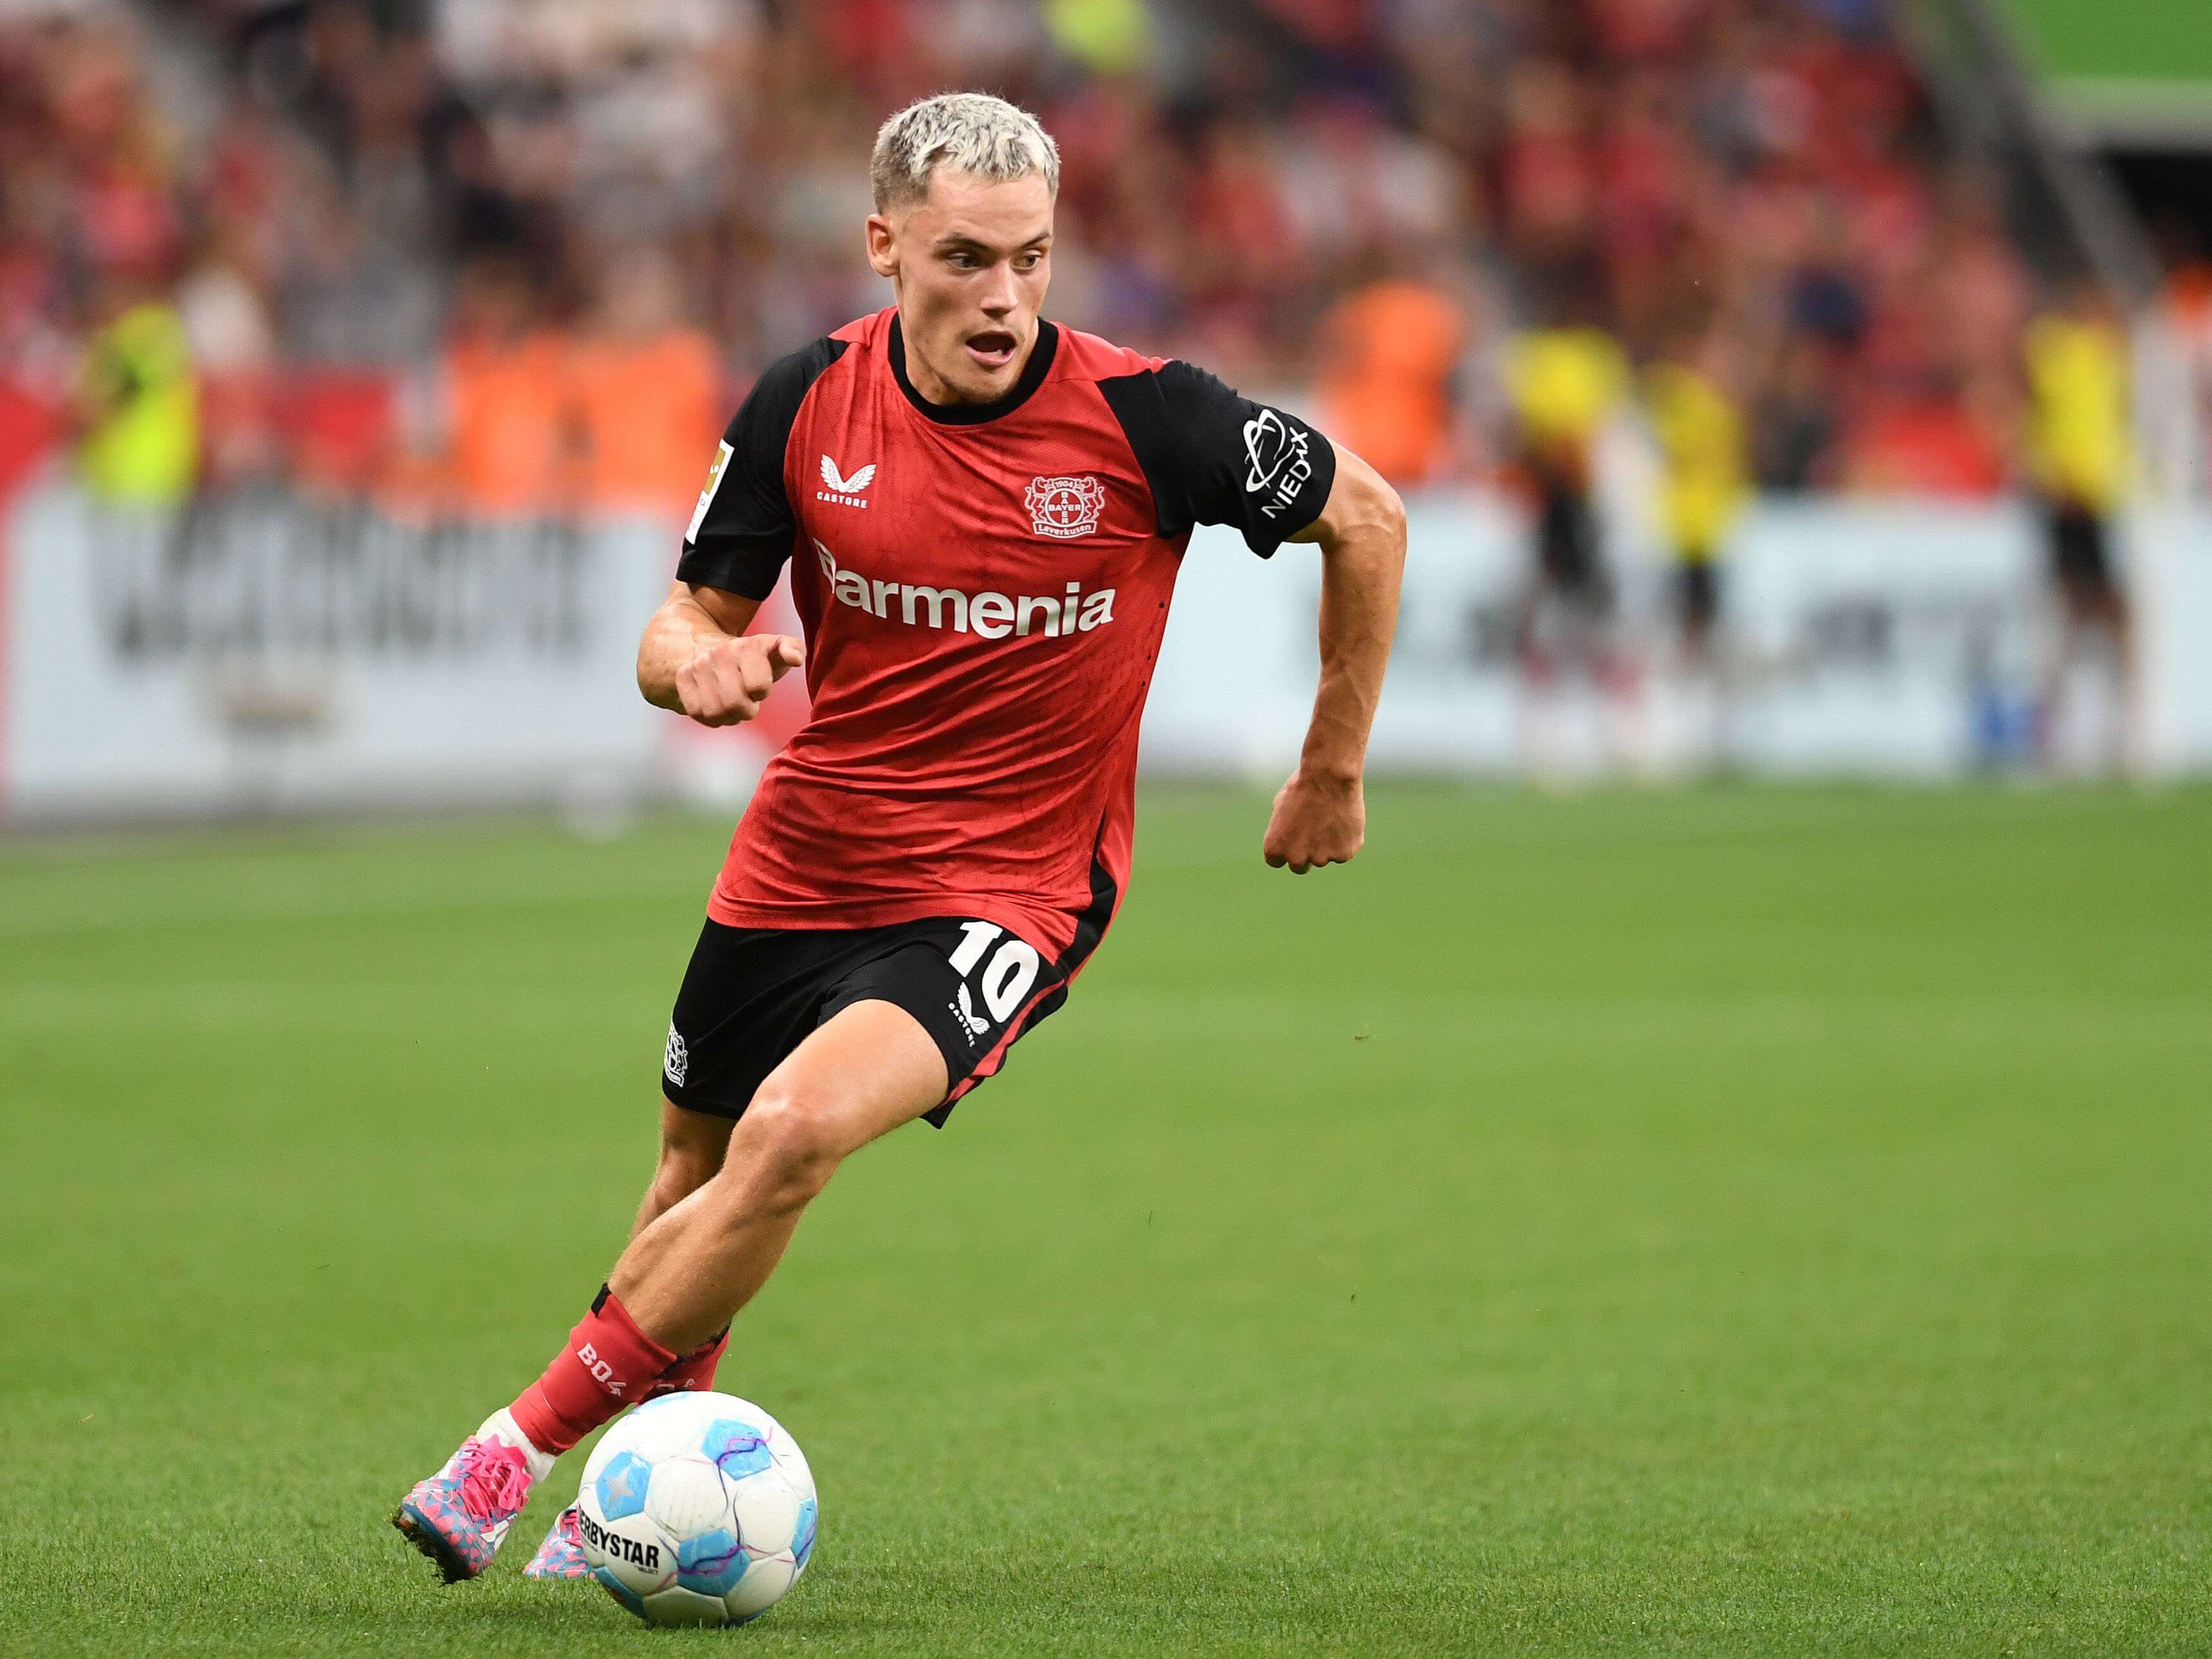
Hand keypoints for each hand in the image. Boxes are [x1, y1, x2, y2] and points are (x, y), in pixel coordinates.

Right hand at [674, 634, 804, 726]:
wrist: (714, 648)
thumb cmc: (754, 659)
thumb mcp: (775, 651)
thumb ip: (792, 650)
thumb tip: (796, 658)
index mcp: (746, 647)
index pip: (758, 687)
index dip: (761, 692)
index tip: (759, 685)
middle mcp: (719, 654)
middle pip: (735, 705)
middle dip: (746, 709)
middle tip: (746, 699)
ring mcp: (698, 666)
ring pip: (715, 712)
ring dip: (727, 715)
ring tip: (731, 702)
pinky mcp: (683, 678)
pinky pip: (697, 713)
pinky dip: (709, 715)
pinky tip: (715, 703)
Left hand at [1262, 768, 1364, 873]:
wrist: (1329, 777)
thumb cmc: (1303, 785)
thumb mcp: (1281, 806)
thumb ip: (1283, 829)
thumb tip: (1289, 838)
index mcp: (1275, 848)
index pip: (1277, 861)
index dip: (1286, 848)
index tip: (1293, 836)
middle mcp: (1296, 858)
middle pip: (1300, 866)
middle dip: (1306, 854)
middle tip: (1314, 832)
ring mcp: (1321, 859)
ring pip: (1325, 856)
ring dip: (1327, 843)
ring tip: (1331, 815)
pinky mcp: (1344, 854)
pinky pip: (1344, 850)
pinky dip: (1346, 839)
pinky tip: (1344, 818)